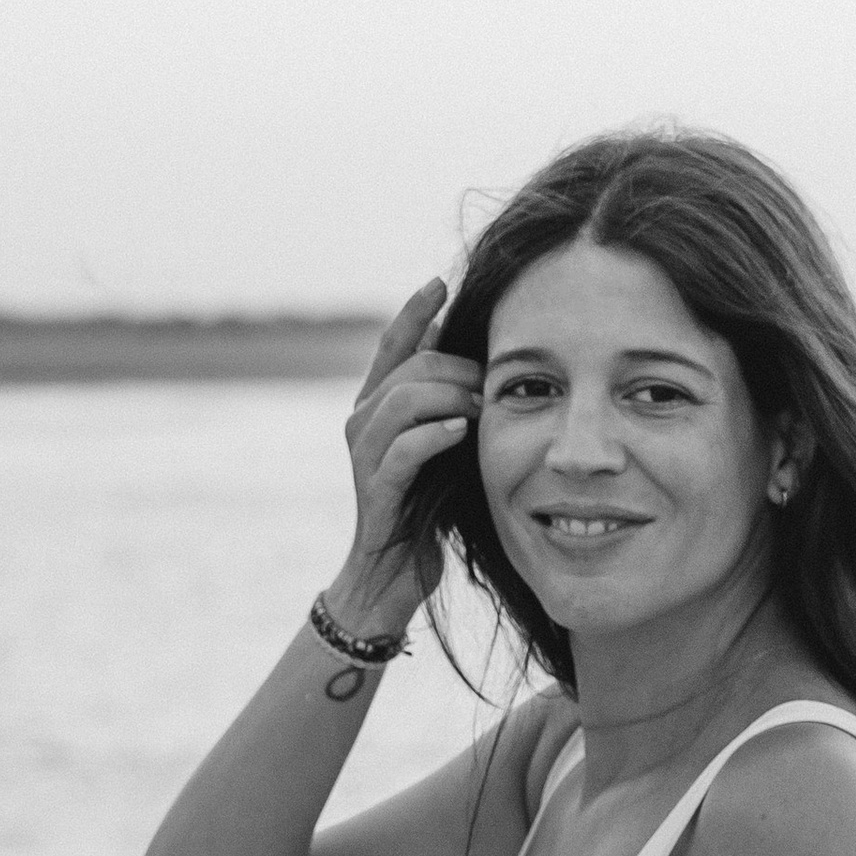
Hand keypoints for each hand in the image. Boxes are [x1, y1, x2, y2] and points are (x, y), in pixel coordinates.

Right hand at [334, 279, 480, 628]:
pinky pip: (403, 448)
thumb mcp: (442, 444)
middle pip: (411, 365)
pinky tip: (461, 432)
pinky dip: (435, 435)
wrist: (392, 574)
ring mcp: (363, 455)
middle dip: (458, 366)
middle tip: (494, 385)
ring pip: (405, 398)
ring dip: (452, 397)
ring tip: (483, 408)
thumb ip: (447, 399)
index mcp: (376, 405)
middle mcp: (361, 421)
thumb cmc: (425, 507)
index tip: (443, 281)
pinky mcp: (376, 489)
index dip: (415, 309)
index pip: (394, 342)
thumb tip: (472, 350)